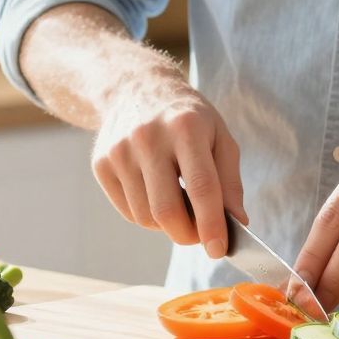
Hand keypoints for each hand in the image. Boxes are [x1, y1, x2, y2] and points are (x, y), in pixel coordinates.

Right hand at [90, 71, 244, 258]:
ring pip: (146, 217)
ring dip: (168, 224)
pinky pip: (128, 212)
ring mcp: (119, 151)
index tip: (218, 250)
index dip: (212, 225)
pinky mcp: (101, 164)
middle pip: (167, 211)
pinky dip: (148, 215)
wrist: (136, 88)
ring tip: (180, 203)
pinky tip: (157, 193)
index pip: (202, 188)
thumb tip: (237, 224)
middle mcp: (148, 138)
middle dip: (188, 235)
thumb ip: (231, 181)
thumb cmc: (188, 118)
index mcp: (186, 127)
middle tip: (201, 236)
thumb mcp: (220, 136)